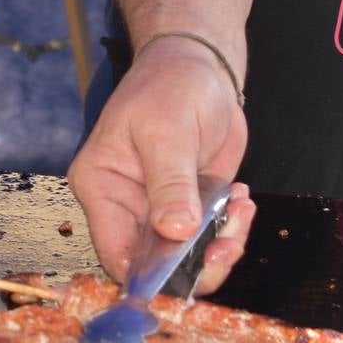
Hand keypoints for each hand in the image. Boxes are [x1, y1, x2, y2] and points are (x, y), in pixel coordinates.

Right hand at [66, 37, 253, 293]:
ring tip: (240, 210)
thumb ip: (170, 184)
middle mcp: (125, 206)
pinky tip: (240, 200)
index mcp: (101, 187)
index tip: (189, 274)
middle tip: (229, 244)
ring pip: (187, 257)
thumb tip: (175, 233)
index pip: (115, 251)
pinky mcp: (189, 207)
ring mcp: (159, 209)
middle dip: (196, 263)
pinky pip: (209, 238)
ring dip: (221, 244)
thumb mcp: (167, 131)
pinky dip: (231, 229)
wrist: (200, 67)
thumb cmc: (169, 86)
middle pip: (153, 264)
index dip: (149, 275)